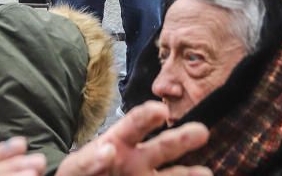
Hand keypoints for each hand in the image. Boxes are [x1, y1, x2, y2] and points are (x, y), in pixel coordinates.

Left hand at [56, 101, 210, 175]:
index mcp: (118, 143)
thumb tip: (108, 150)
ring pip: (173, 175)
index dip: (148, 116)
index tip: (161, 111)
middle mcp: (137, 160)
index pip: (135, 123)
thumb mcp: (75, 169)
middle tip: (201, 132)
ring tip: (206, 174)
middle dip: (181, 139)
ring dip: (189, 174)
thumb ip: (89, 161)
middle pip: (163, 146)